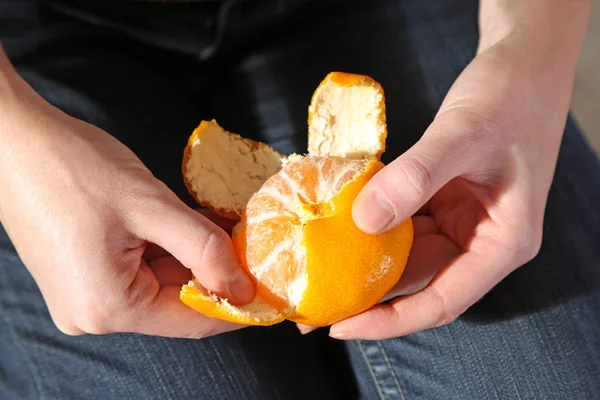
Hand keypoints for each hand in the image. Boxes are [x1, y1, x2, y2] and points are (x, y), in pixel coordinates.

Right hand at [0, 72, 254, 337]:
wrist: (13, 139)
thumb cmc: (71, 167)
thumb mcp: (150, 205)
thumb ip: (204, 249)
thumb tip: (243, 288)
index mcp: (108, 307)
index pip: (194, 320)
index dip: (239, 305)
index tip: (271, 287)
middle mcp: (94, 313)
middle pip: (178, 303)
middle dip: (218, 272)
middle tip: (253, 244)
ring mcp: (86, 294)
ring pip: (162, 284)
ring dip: (196, 257)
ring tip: (228, 228)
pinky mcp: (85, 273)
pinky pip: (141, 270)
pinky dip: (170, 250)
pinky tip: (194, 225)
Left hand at [328, 33, 580, 339]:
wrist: (523, 62)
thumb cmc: (510, 95)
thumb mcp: (465, 133)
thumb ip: (417, 175)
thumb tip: (363, 219)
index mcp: (503, 244)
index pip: (443, 302)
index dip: (391, 321)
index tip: (342, 326)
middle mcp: (482, 241)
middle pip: (419, 285)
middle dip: (368, 297)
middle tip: (313, 303)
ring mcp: (462, 222)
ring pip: (407, 257)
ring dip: (365, 263)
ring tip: (316, 273)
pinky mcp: (444, 202)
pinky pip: (403, 225)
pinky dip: (373, 227)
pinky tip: (339, 227)